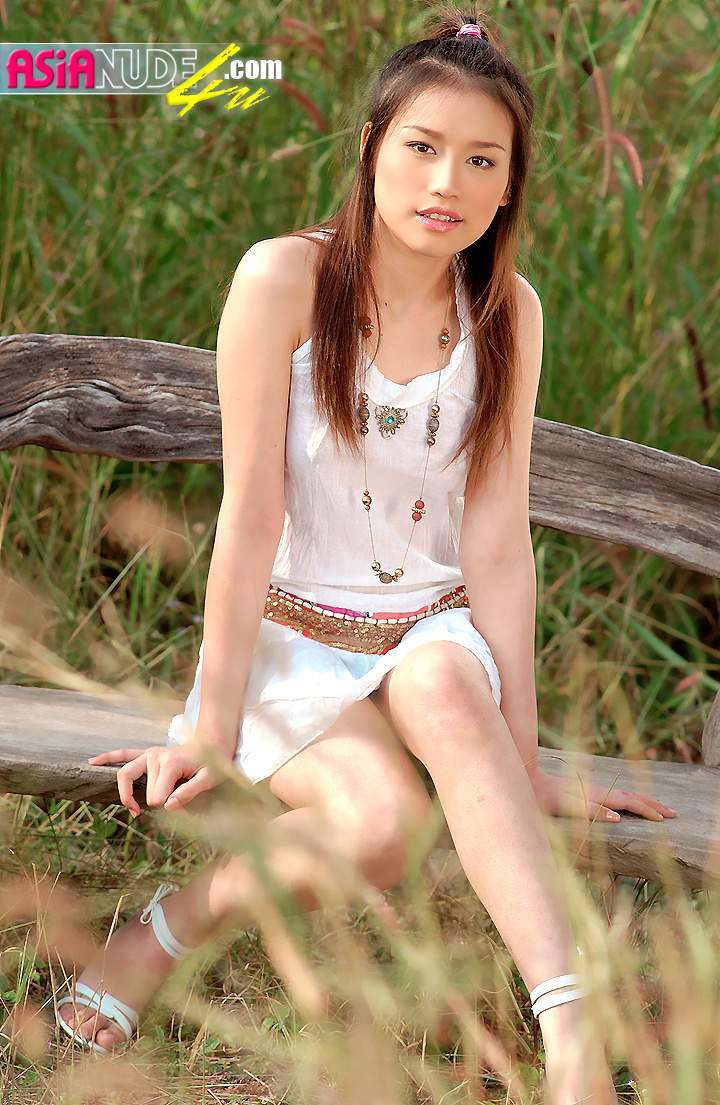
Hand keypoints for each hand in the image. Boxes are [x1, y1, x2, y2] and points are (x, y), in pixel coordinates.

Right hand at [87, 743, 230, 816]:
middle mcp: (155, 755)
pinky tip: (92, 762)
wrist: (214, 743)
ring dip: (126, 794)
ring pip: (125, 774)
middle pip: (143, 790)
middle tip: (172, 805)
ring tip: (134, 810)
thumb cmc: (214, 763)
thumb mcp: (210, 779)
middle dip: (155, 802)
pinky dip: (108, 757)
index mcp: (169, 763)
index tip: (181, 806)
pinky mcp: (146, 753)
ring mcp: (149, 753)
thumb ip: (190, 792)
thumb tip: (167, 806)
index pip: (156, 797)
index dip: (167, 807)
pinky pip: (123, 754)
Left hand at [528, 767, 677, 822]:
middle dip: (652, 805)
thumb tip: (617, 817)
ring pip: (625, 795)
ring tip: (660, 809)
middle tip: (673, 814)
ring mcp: (592, 790)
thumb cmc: (540, 797)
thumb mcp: (561, 806)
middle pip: (631, 797)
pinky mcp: (587, 793)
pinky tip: (632, 806)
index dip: (646, 811)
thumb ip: (588, 810)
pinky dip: (631, 801)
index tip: (662, 820)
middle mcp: (597, 791)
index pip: (627, 803)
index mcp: (594, 795)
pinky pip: (616, 797)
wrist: (525, 778)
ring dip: (644, 802)